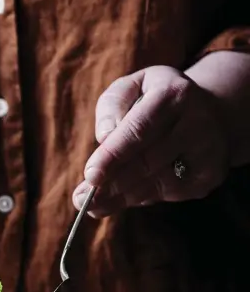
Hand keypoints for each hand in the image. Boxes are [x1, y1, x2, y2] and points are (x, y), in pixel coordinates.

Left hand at [72, 65, 229, 216]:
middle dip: (111, 184)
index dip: (112, 156)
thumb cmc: (157, 99)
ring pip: (156, 184)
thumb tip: (103, 136)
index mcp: (175, 94)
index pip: (139, 130)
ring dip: (120, 198)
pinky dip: (140, 198)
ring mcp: (208, 151)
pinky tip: (122, 196)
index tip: (90, 176)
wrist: (210, 111)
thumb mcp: (133, 86)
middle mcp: (198, 122)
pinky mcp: (210, 175)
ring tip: (93, 205)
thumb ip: (113, 104)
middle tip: (81, 199)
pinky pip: (168, 194)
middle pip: (146, 162)